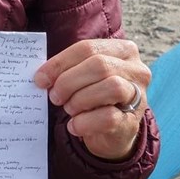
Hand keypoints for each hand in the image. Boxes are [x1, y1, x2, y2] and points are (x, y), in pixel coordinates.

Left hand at [34, 39, 151, 160]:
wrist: (112, 131)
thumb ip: (67, 69)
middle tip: (54, 96)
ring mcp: (139, 95)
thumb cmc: (93, 94)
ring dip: (80, 100)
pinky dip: (84, 122)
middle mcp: (136, 69)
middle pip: (99, 65)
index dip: (60, 62)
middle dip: (69, 81)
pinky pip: (109, 117)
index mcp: (123, 50)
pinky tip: (74, 126)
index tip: (40, 78)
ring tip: (69, 109)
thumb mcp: (83, 75)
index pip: (87, 48)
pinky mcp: (133, 121)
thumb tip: (42, 77)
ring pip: (111, 87)